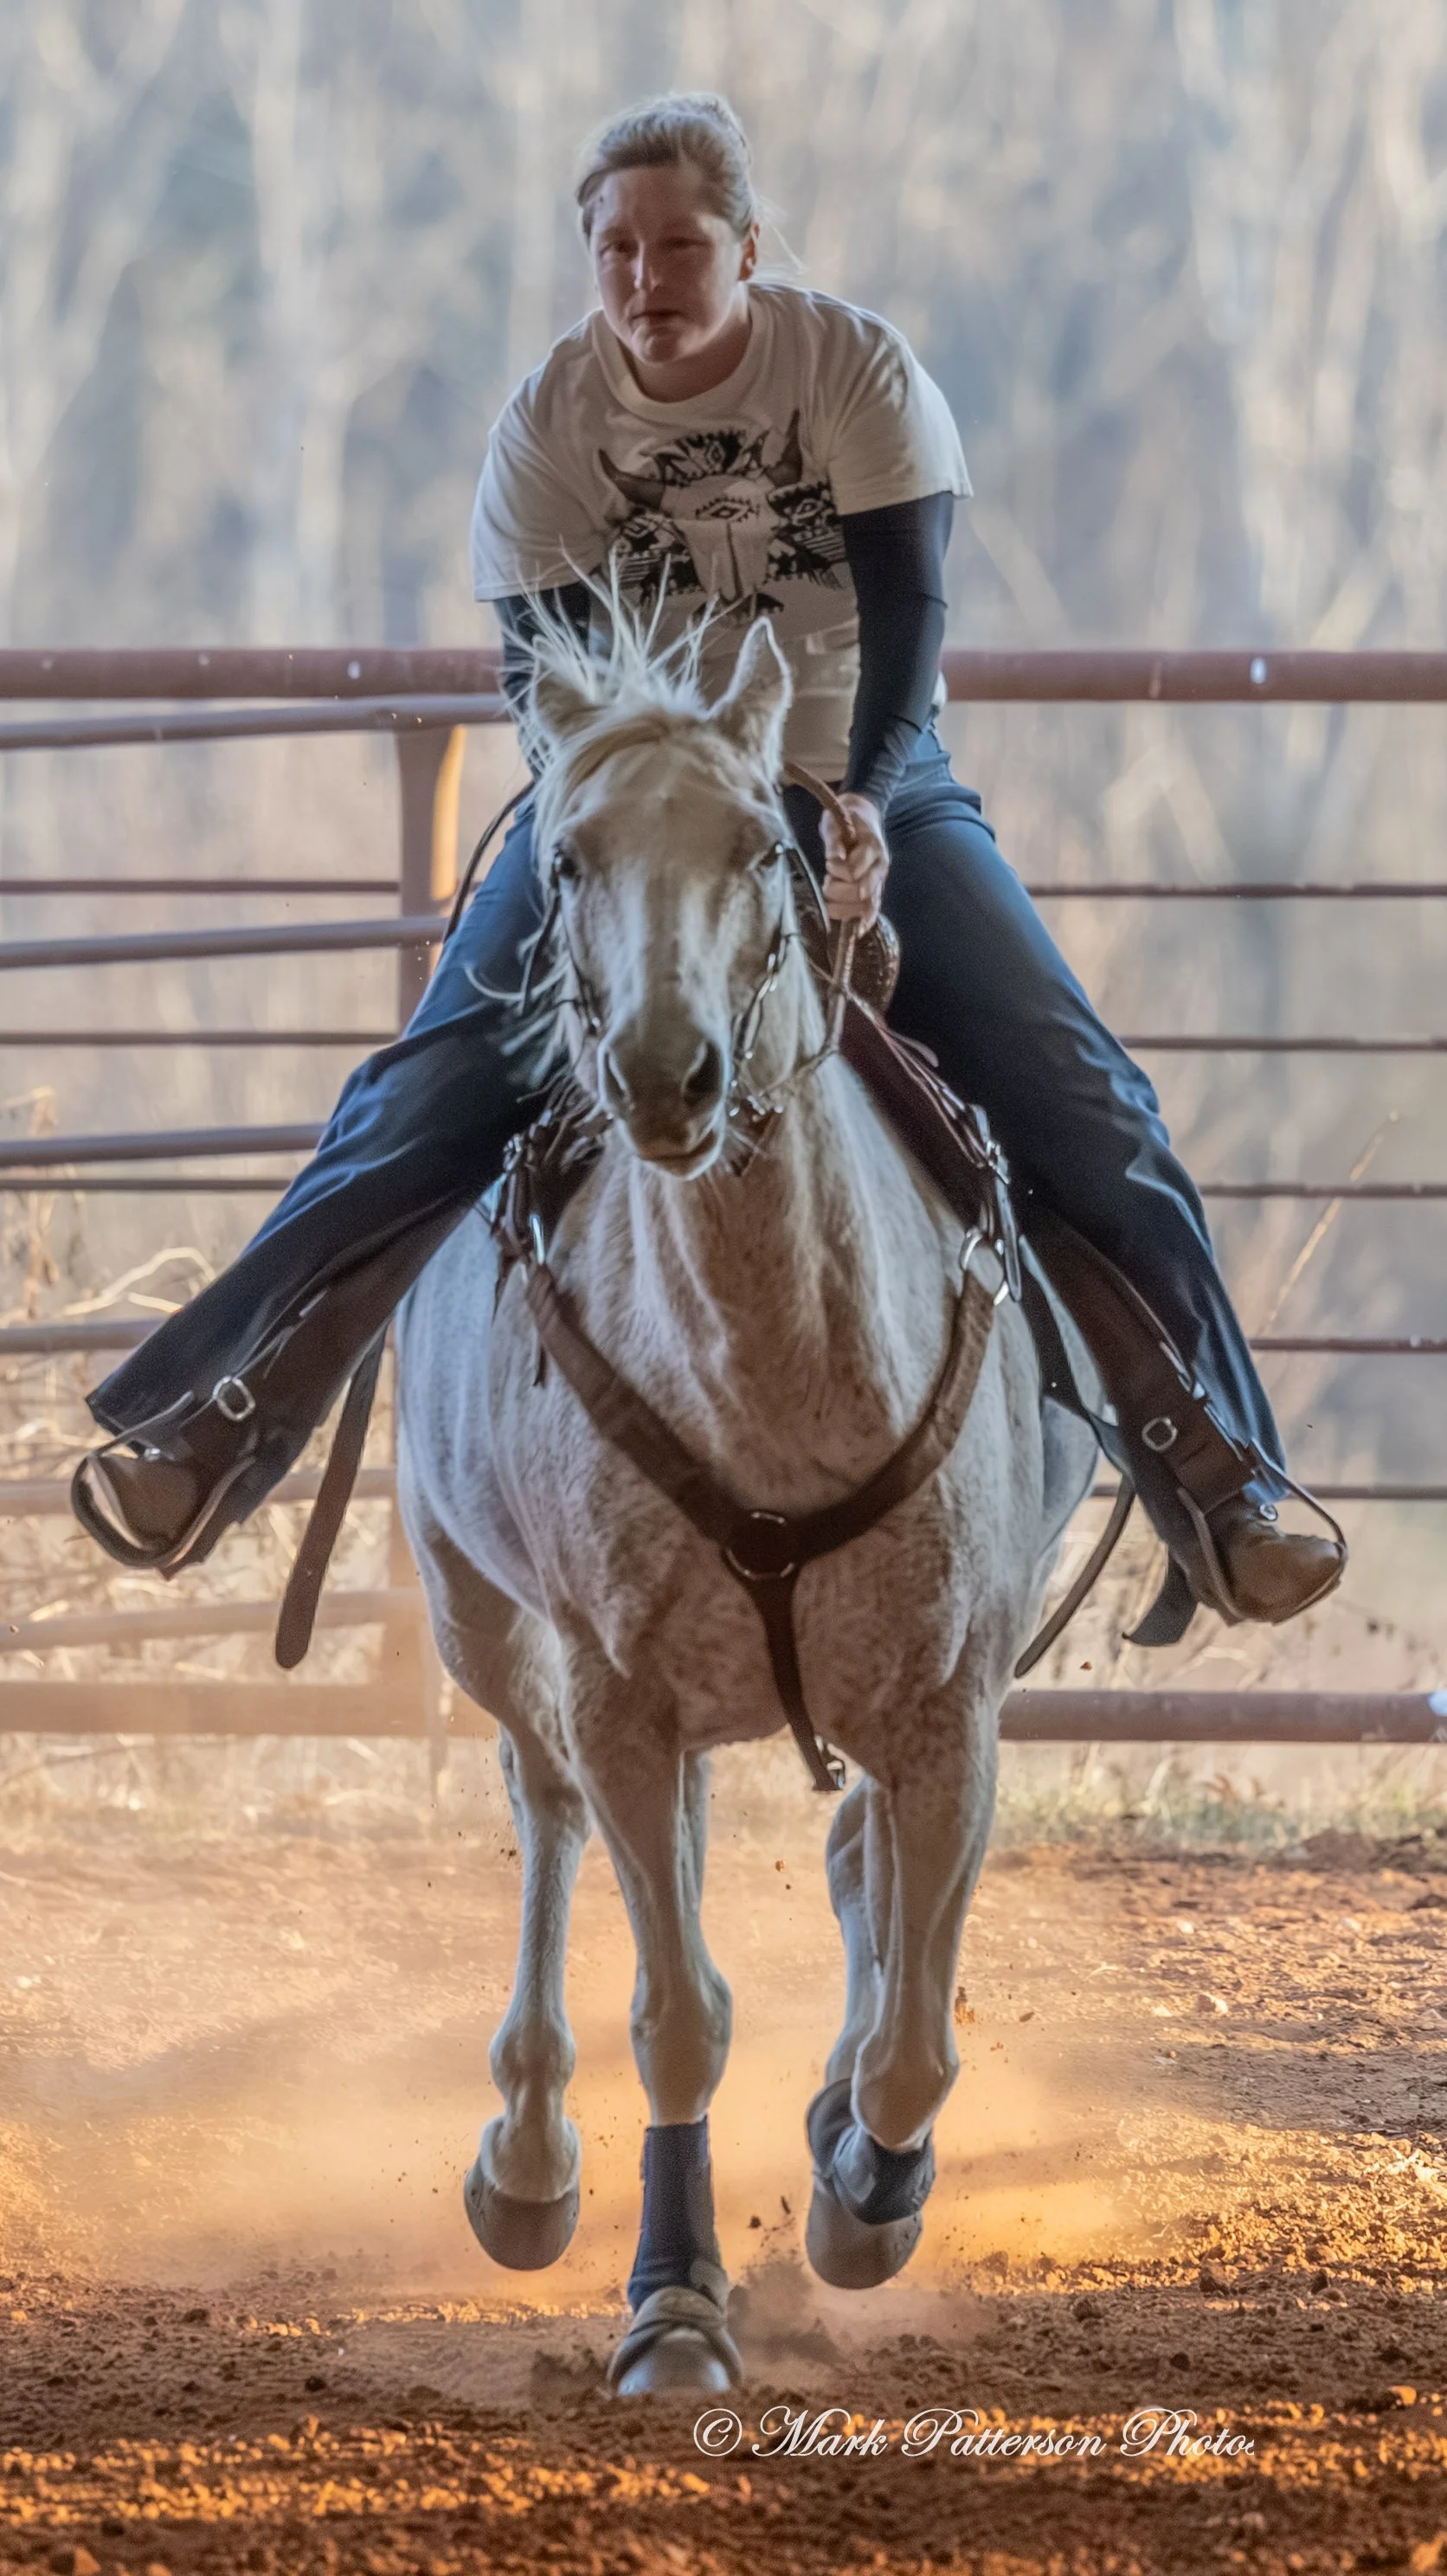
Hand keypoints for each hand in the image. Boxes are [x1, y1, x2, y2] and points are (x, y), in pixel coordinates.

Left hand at [820, 791, 888, 929]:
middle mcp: (880, 866)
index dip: (837, 872)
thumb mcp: (836, 821)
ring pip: (867, 905)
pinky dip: (865, 921)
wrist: (864, 815)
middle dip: (838, 892)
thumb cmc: (847, 818)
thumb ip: (835, 840)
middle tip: (827, 882)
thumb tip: (835, 860)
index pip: (854, 871)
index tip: (829, 864)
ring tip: (830, 898)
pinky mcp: (876, 889)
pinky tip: (858, 931)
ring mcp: (880, 879)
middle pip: (861, 892)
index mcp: (873, 847)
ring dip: (844, 908)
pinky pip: (873, 909)